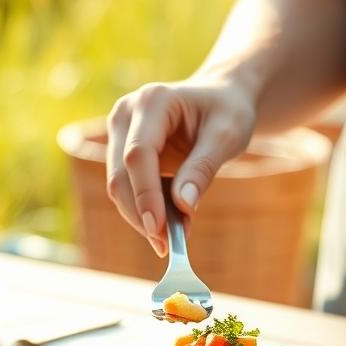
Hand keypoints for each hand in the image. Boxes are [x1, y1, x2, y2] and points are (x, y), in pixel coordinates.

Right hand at [105, 78, 256, 255]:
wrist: (219, 99)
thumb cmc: (227, 111)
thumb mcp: (227, 135)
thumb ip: (203, 168)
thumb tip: (183, 206)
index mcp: (152, 101)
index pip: (138, 154)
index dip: (145, 194)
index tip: (160, 229)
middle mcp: (126, 113)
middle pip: (120, 174)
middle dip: (141, 213)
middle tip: (167, 245)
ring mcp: (119, 133)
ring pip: (118, 186)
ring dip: (142, 217)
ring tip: (175, 237)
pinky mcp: (121, 152)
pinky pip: (127, 188)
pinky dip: (146, 210)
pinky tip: (170, 223)